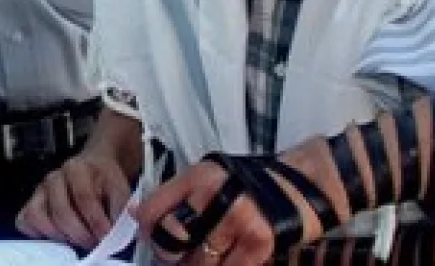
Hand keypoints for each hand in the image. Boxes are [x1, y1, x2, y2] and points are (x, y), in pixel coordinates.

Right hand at [17, 152, 132, 250]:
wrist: (93, 167)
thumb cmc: (104, 181)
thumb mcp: (119, 188)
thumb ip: (120, 208)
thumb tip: (116, 232)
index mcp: (77, 169)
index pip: (83, 197)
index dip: (95, 220)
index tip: (106, 235)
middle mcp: (54, 178)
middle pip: (61, 211)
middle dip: (80, 234)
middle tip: (93, 243)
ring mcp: (39, 191)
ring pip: (38, 216)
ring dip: (59, 235)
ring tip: (75, 240)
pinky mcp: (31, 203)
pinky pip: (24, 221)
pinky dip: (37, 233)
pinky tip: (56, 236)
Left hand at [134, 161, 276, 265]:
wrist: (298, 187)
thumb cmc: (247, 184)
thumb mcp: (208, 178)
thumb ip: (175, 197)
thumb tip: (137, 214)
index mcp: (199, 177)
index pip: (155, 211)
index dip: (149, 231)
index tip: (153, 238)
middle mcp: (216, 196)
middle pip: (173, 240)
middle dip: (171, 254)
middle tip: (178, 254)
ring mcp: (238, 221)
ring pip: (198, 263)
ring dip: (197, 265)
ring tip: (208, 254)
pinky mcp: (258, 244)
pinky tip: (227, 259)